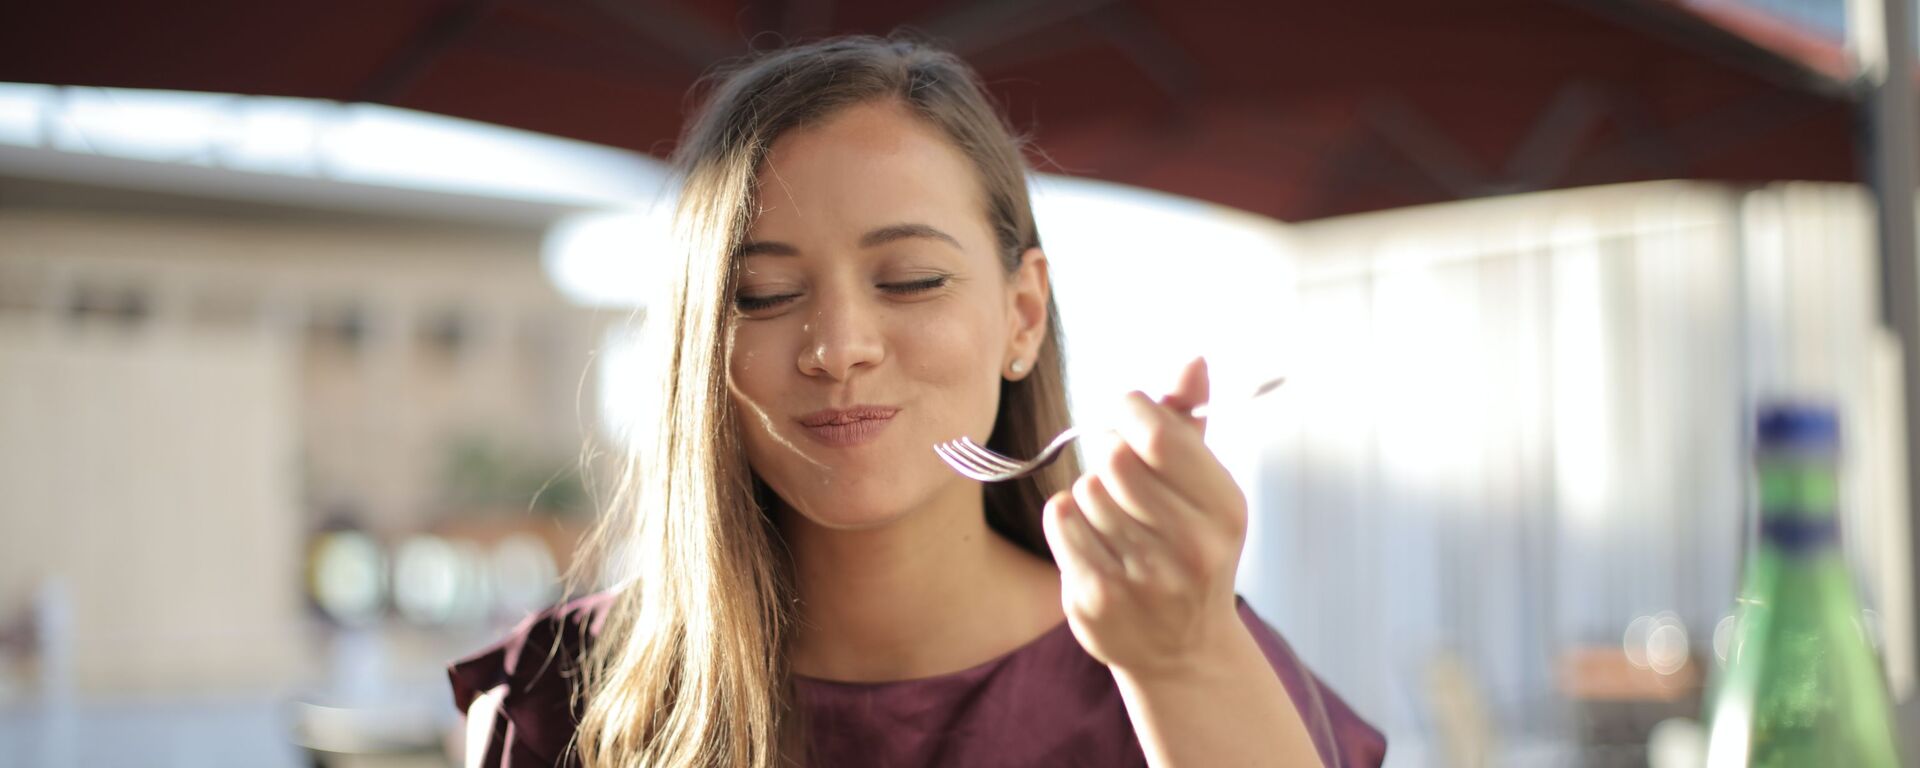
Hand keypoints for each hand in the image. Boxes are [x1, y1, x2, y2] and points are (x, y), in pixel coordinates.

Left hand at [1042, 356, 1251, 679]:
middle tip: (1118, 469)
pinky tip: (1093, 540)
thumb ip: (1191, 423)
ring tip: (1115, 518)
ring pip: (1085, 489)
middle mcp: (1191, 547)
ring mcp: (1143, 578)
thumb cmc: (1191, 548)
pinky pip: (1062, 520)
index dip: (1129, 410)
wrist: (1183, 650)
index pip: (1158, 434)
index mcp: (1224, 509)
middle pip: (1114, 459)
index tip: (1125, 413)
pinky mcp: (1097, 599)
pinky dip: (1068, 519)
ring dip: (1091, 493)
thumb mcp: (1206, 489)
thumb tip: (1192, 360)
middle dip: (1109, 452)